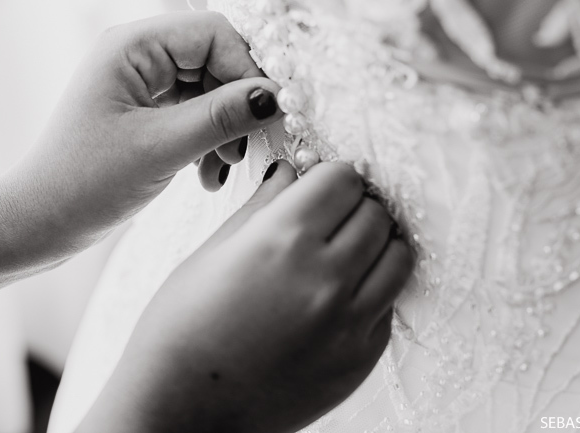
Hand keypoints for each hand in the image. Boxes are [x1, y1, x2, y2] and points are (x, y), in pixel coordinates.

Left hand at [0, 11, 281, 258]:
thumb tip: (276, 95)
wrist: (38, 224)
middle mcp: (139, 54)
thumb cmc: (84, 182)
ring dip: (226, 130)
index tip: (271, 115)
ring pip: (212, 90)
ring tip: (221, 170)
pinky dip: (210, 142)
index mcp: (132, 45)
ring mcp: (143, 83)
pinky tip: (208, 176)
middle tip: (246, 151)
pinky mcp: (147, 111)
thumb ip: (222, 117)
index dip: (249, 70)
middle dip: (238, 106)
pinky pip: (196, 113)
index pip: (215, 33)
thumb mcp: (160, 148)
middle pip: (217, 60)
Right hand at [77, 162, 414, 432]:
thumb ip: (263, 205)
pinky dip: (373, 289)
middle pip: (375, 212)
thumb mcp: (212, 252)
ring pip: (398, 255)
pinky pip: (389, 303)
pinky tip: (338, 295)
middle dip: (354, 206)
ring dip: (376, 244)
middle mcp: (324, 279)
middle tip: (330, 217)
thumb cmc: (181, 330)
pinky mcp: (360, 359)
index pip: (342, 178)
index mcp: (281, 240)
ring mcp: (348, 323)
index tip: (319, 186)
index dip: (330, 176)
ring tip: (346, 252)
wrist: (182, 411)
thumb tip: (293, 171)